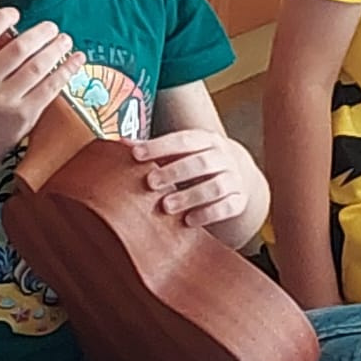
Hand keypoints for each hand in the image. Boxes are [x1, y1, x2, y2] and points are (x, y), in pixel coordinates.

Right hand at [0, 8, 84, 167]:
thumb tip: (22, 27)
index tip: (15, 13)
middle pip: (18, 49)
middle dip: (41, 33)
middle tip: (52, 27)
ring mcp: (5, 100)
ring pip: (37, 66)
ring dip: (56, 49)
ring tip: (65, 40)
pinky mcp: (24, 114)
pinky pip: (50, 87)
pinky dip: (66, 70)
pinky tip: (76, 60)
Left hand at [131, 129, 248, 230]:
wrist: (237, 173)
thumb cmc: (196, 161)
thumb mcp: (180, 151)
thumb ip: (153, 148)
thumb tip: (121, 142)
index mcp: (206, 140)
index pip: (183, 140)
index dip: (159, 147)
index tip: (136, 155)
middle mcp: (223, 157)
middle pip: (201, 163)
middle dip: (175, 172)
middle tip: (151, 183)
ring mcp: (234, 179)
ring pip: (216, 186)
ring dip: (190, 196)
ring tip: (166, 206)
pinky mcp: (239, 200)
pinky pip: (227, 207)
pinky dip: (208, 214)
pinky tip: (188, 220)